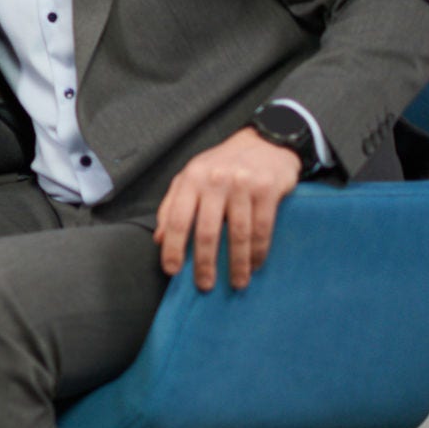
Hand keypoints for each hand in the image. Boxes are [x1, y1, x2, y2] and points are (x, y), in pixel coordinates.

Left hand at [153, 126, 302, 290]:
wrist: (264, 142)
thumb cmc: (222, 165)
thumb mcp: (190, 177)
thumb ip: (172, 205)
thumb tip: (160, 239)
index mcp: (191, 179)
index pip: (177, 218)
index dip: (173, 247)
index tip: (172, 270)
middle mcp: (215, 181)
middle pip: (207, 230)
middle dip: (204, 263)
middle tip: (205, 285)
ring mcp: (242, 185)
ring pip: (238, 233)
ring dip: (237, 263)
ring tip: (236, 283)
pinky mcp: (267, 190)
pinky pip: (262, 228)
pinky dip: (258, 251)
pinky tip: (255, 264)